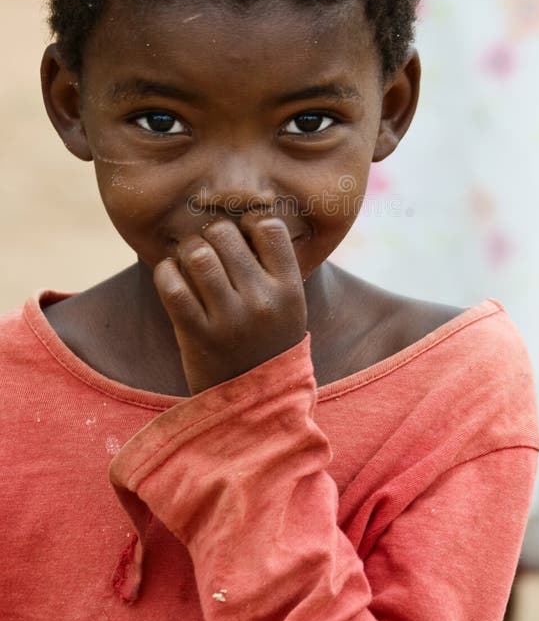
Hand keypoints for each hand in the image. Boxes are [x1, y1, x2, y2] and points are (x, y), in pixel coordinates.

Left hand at [153, 214, 307, 394]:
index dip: (249, 223)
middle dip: (210, 234)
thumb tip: (239, 217)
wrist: (254, 403)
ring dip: (186, 251)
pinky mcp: (198, 335)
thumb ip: (270, 266)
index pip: (268, 227)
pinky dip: (166, 273)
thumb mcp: (287, 306)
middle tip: (207, 247)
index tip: (242, 236)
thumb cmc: (267, 342)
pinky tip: (171, 277)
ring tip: (188, 261)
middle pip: (225, 233)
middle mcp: (262, 301)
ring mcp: (230, 319)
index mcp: (289, 289)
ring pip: (197, 254)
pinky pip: (172, 285)